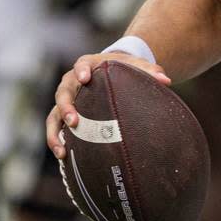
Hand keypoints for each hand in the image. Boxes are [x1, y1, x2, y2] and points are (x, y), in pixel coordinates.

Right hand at [46, 53, 169, 159]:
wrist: (113, 72)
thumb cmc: (124, 68)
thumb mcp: (136, 65)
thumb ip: (150, 71)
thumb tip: (166, 81)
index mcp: (88, 65)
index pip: (81, 65)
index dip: (81, 70)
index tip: (84, 78)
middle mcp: (72, 81)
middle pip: (63, 92)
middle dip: (66, 107)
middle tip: (74, 121)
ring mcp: (67, 99)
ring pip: (54, 115)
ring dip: (55, 132)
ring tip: (62, 149)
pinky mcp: (65, 115)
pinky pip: (56, 127)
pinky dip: (57, 140)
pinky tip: (64, 156)